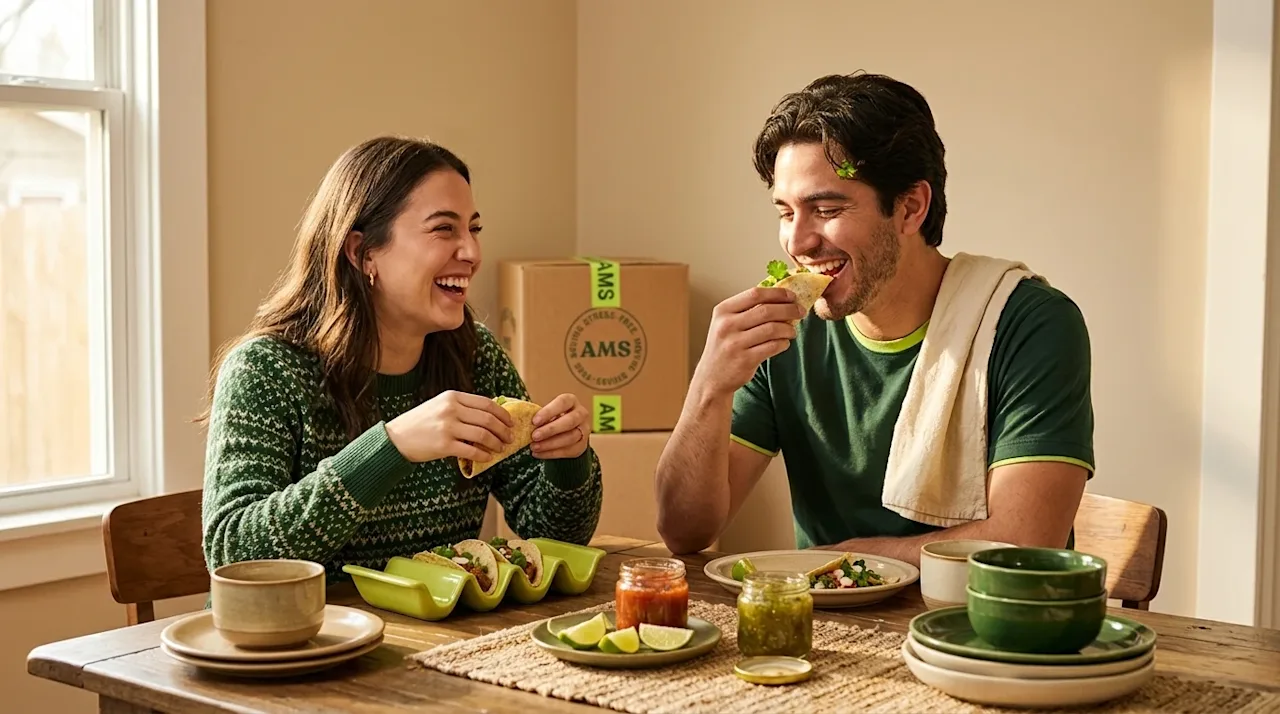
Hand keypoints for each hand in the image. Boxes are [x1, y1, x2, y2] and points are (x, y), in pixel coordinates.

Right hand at [385, 390, 514, 463]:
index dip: (502, 414)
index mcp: (452, 397)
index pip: (486, 403)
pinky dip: (483, 455)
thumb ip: (462, 407)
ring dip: (496, 443)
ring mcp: (447, 427)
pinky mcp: (443, 445)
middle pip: (488, 419)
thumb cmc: (420, 423)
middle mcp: (451, 409)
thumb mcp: (440, 406)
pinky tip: (487, 457)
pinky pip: (471, 451)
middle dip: (503, 430)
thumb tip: (490, 415)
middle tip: (510, 438)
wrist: (396, 438)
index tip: (510, 422)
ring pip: (483, 435)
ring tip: (500, 448)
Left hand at [530, 394, 589, 459]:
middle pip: (570, 421)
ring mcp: (584, 430)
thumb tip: (522, 422)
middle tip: (534, 436)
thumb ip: (539, 416)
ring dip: (550, 444)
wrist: (566, 432)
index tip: (534, 421)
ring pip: (570, 438)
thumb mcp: (547, 413)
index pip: (563, 402)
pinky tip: (538, 454)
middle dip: (551, 430)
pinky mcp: (582, 446)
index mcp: (571, 401)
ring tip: (534, 447)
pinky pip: (568, 451)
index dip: (549, 411)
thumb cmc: (552, 418)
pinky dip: (551, 453)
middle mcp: (581, 414)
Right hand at [692, 286, 801, 396]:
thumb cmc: (724, 347)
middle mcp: (727, 325)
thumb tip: (780, 298)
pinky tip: (784, 343)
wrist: (712, 378)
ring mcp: (735, 343)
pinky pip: (773, 346)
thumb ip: (747, 310)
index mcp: (723, 310)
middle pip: (766, 310)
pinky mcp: (745, 360)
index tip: (792, 296)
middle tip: (800, 311)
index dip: (777, 293)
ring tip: (792, 331)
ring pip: (772, 329)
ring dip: (788, 329)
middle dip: (789, 309)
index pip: (755, 294)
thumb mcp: (726, 323)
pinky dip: (783, 343)